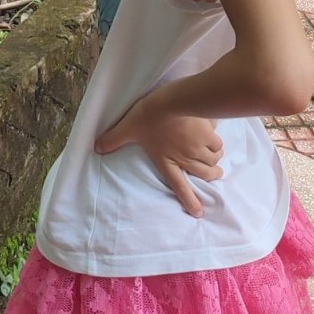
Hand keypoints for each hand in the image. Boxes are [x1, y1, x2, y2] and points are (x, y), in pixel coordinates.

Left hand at [95, 94, 223, 218]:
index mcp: (167, 161)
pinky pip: (218, 146)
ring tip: (214, 158)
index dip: (190, 201)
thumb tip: (96, 148)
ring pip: (213, 161)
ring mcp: (198, 148)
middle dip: (211, 177)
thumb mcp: (128, 127)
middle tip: (215, 175)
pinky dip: (217, 146)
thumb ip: (114, 139)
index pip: (180, 186)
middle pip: (204, 175)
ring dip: (214, 161)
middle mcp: (185, 159)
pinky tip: (214, 140)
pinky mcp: (208, 136)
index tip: (198, 212)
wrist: (172, 101)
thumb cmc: (149, 115)